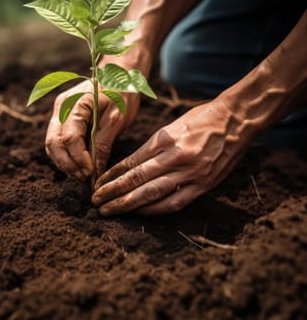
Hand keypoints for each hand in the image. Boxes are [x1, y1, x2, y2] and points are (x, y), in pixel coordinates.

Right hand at [45, 80, 139, 179]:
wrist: (118, 74)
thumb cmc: (121, 92)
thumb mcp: (117, 118)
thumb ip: (103, 144)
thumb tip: (95, 171)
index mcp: (76, 103)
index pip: (70, 137)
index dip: (78, 158)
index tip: (91, 172)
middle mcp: (61, 107)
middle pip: (53, 142)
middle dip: (67, 164)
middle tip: (84, 178)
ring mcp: (58, 112)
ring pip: (51, 144)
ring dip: (64, 162)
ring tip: (82, 174)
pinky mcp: (61, 118)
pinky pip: (56, 140)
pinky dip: (64, 155)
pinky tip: (78, 164)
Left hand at [92, 99, 253, 214]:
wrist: (237, 119)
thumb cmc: (201, 119)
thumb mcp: (171, 126)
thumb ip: (151, 147)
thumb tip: (127, 168)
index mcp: (165, 140)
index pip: (131, 162)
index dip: (111, 176)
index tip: (97, 184)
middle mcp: (175, 157)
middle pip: (137, 180)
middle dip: (112, 193)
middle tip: (95, 202)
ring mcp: (191, 173)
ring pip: (152, 194)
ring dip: (128, 205)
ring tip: (110, 211)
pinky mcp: (204, 185)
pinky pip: (175, 202)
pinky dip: (154, 210)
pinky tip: (139, 213)